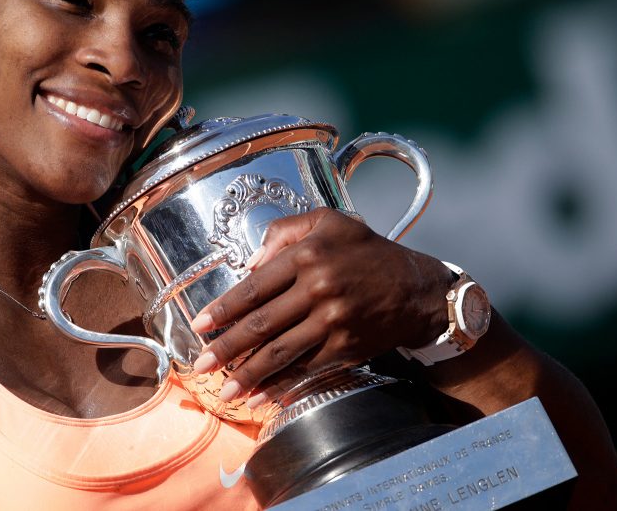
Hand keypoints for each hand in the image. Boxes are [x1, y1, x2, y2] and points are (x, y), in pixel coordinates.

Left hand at [189, 208, 452, 407]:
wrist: (416, 287)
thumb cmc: (367, 251)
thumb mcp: (328, 221)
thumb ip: (284, 231)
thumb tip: (250, 262)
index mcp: (307, 255)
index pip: (254, 287)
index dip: (223, 309)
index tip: (200, 325)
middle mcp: (318, 289)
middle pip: (261, 324)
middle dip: (226, 348)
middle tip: (201, 364)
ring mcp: (333, 321)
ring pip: (281, 352)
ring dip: (248, 374)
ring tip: (225, 390)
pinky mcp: (347, 347)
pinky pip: (307, 369)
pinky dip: (283, 385)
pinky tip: (262, 395)